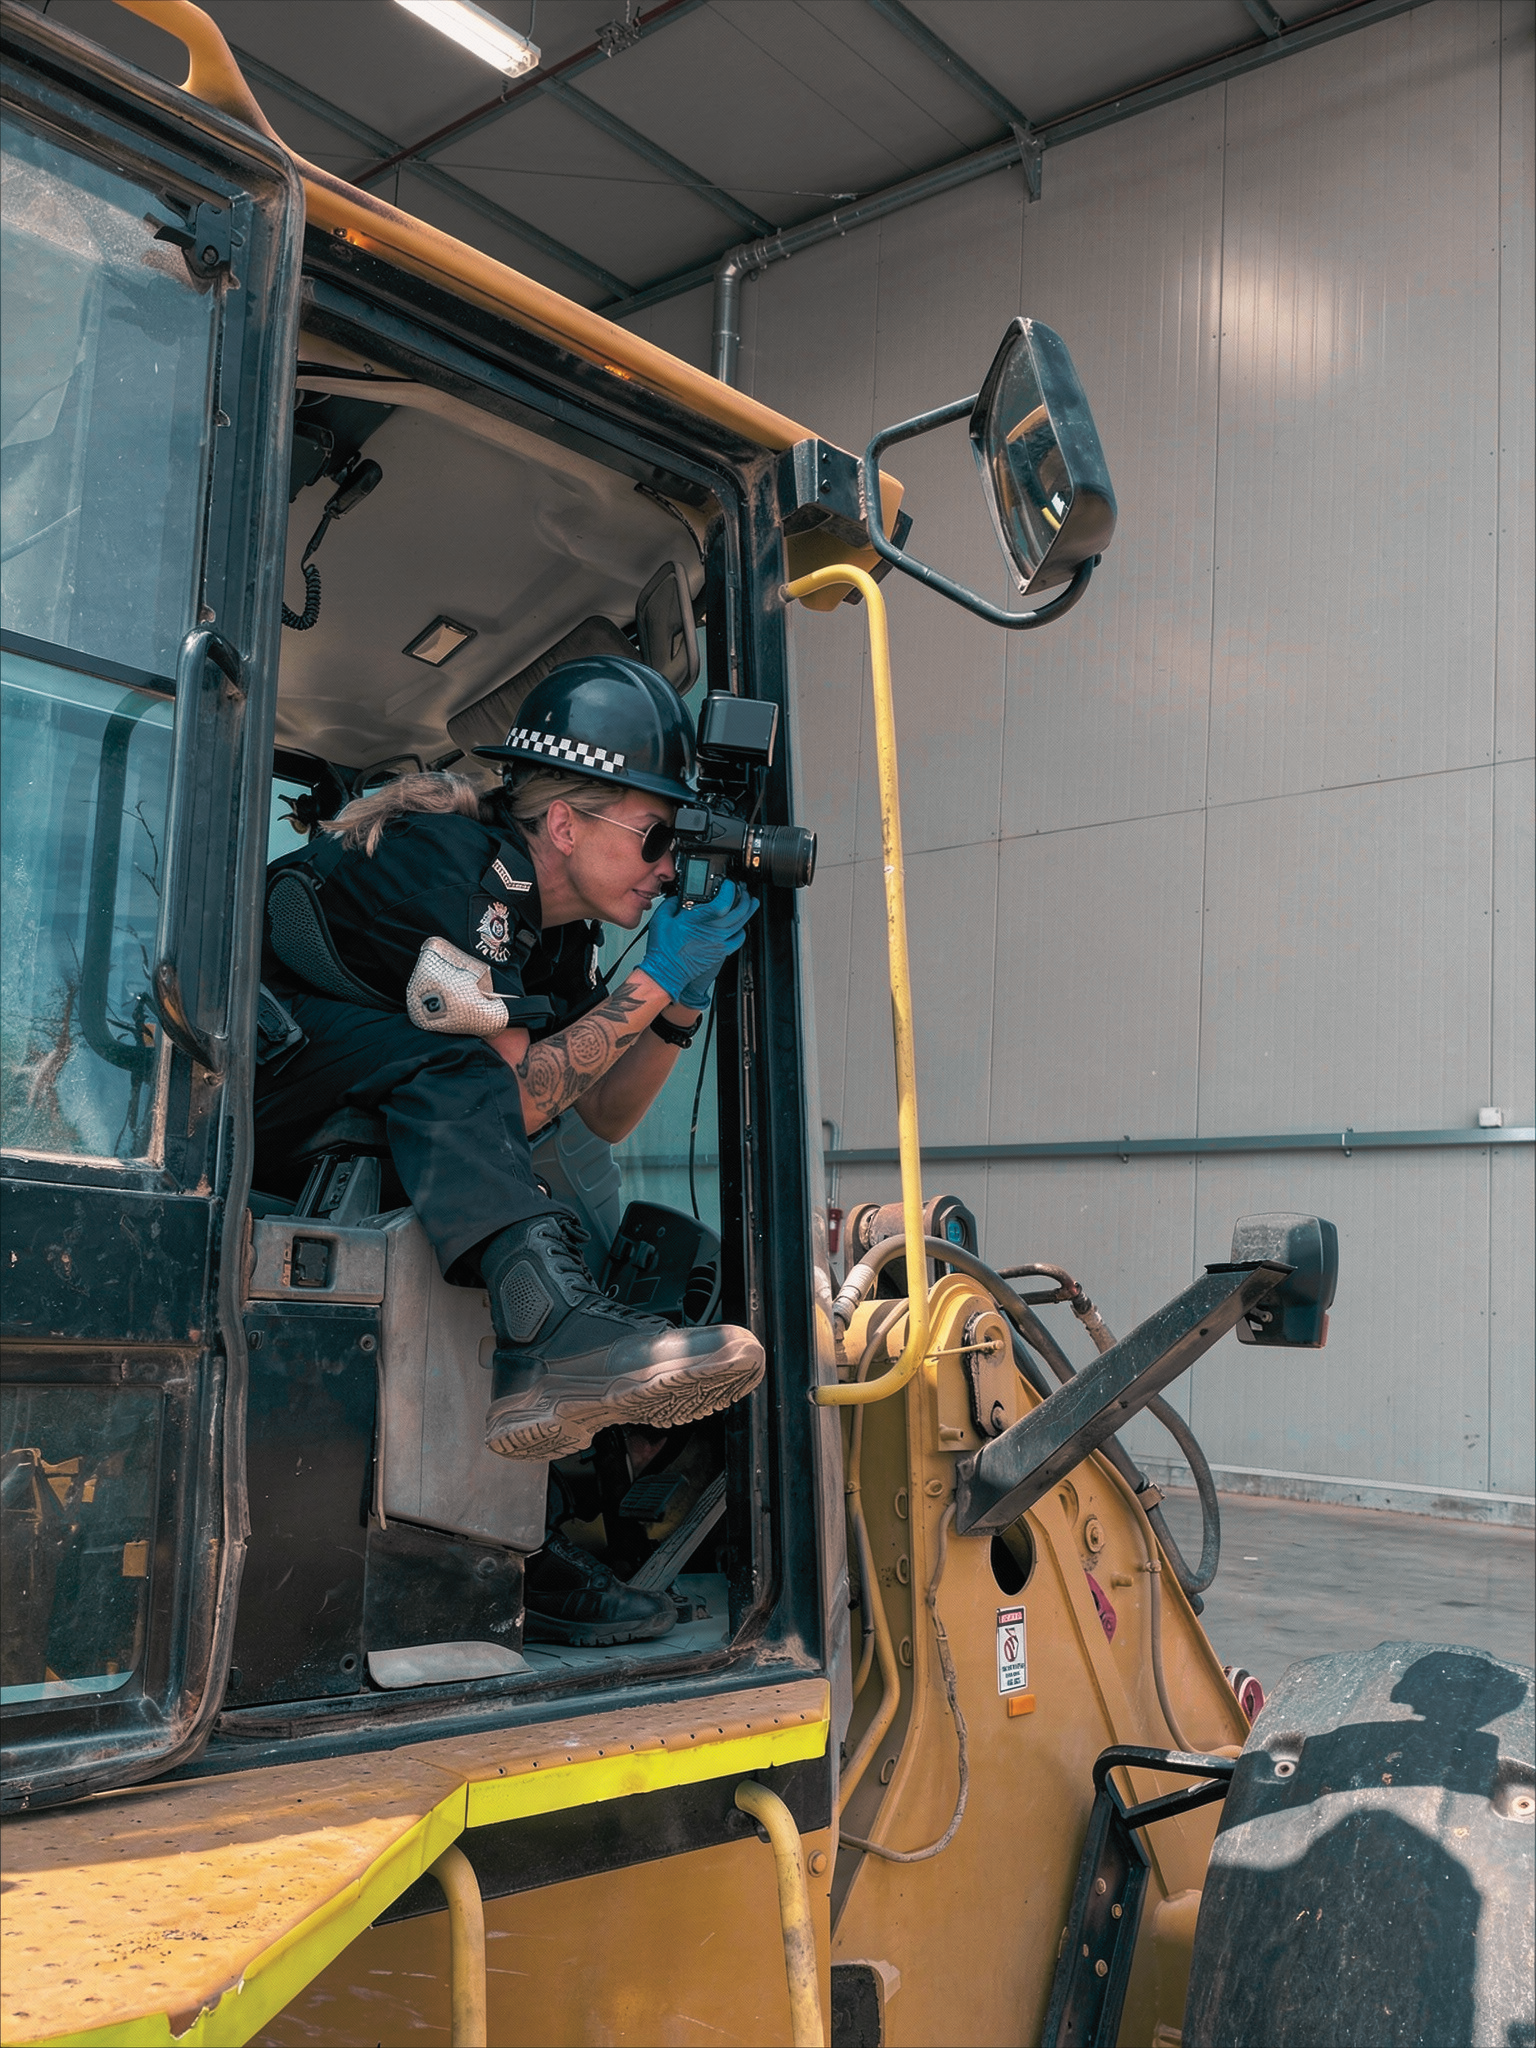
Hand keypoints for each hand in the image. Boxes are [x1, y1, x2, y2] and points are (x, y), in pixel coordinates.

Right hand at [640, 880, 756, 1004]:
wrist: (666, 972)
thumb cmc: (663, 949)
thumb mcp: (661, 918)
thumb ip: (672, 903)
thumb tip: (678, 897)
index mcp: (698, 919)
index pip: (723, 902)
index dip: (730, 889)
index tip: (728, 883)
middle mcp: (712, 930)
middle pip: (739, 911)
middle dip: (744, 896)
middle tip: (742, 889)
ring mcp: (719, 942)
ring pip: (742, 923)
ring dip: (748, 910)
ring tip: (750, 902)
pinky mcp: (721, 952)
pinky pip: (739, 940)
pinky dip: (742, 931)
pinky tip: (741, 926)